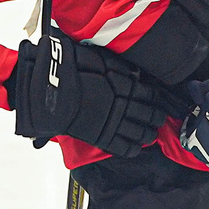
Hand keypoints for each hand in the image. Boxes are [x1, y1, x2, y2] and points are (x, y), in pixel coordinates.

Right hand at [9, 35, 173, 156]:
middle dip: (156, 117)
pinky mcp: (102, 138)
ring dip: (148, 134)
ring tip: (150, 135)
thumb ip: (117, 66)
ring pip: (140, 132)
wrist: (49, 90)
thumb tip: (134, 73)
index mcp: (123, 86)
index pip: (149, 94)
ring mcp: (113, 123)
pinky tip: (136, 148)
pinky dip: (132, 149)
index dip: (156, 98)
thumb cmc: (70, 70)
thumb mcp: (96, 59)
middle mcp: (122, 105)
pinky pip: (123, 147)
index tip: (157, 101)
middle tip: (158, 118)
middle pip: (149, 114)